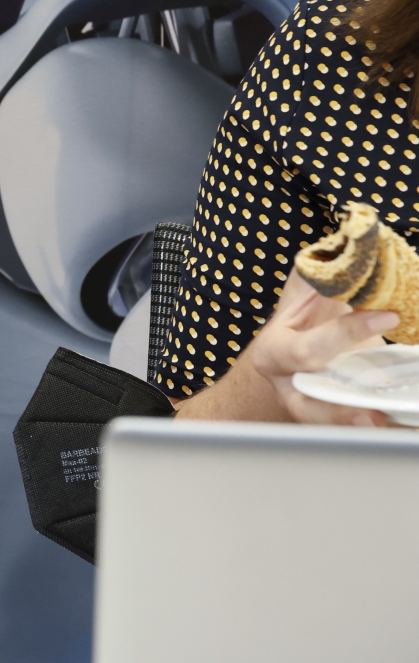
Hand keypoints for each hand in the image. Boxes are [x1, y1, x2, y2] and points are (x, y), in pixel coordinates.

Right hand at [227, 270, 396, 425]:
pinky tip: (399, 428)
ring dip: (359, 429)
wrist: (305, 340)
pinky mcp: (337, 418)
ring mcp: (311, 408)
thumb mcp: (307, 291)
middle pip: (306, 406)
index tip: (387, 314)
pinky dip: (377, 430)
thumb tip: (354, 242)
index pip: (307, 349)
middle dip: (336, 412)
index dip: (345, 333)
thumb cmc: (307, 316)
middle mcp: (288, 386)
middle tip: (372, 416)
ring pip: (330, 428)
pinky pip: (354, 431)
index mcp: (274, 351)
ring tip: (384, 427)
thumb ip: (322, 274)